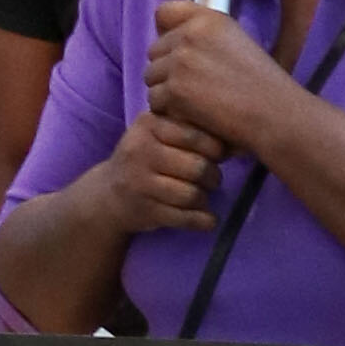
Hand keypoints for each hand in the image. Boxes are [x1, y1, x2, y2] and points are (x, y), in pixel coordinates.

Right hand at [95, 109, 223, 236]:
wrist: (108, 195)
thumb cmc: (145, 159)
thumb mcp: (159, 133)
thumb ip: (191, 129)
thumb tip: (236, 143)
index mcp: (148, 124)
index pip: (197, 136)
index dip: (217, 149)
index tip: (218, 156)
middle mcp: (140, 150)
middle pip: (199, 167)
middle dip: (213, 176)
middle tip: (212, 179)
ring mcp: (140, 182)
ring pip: (193, 195)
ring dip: (205, 199)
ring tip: (202, 196)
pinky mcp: (144, 210)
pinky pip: (185, 218)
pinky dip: (203, 221)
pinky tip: (207, 219)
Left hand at [143, 0, 296, 158]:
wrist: (274, 115)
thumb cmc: (263, 88)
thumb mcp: (239, 44)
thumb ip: (205, 37)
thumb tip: (171, 37)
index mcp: (208, 20)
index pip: (164, 12)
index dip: (167, 32)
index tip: (178, 51)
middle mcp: (190, 35)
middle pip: (155, 51)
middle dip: (168, 70)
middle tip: (195, 88)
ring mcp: (180, 62)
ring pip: (152, 77)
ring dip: (167, 93)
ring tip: (196, 105)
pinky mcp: (174, 90)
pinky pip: (155, 102)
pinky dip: (170, 113)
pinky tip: (194, 117)